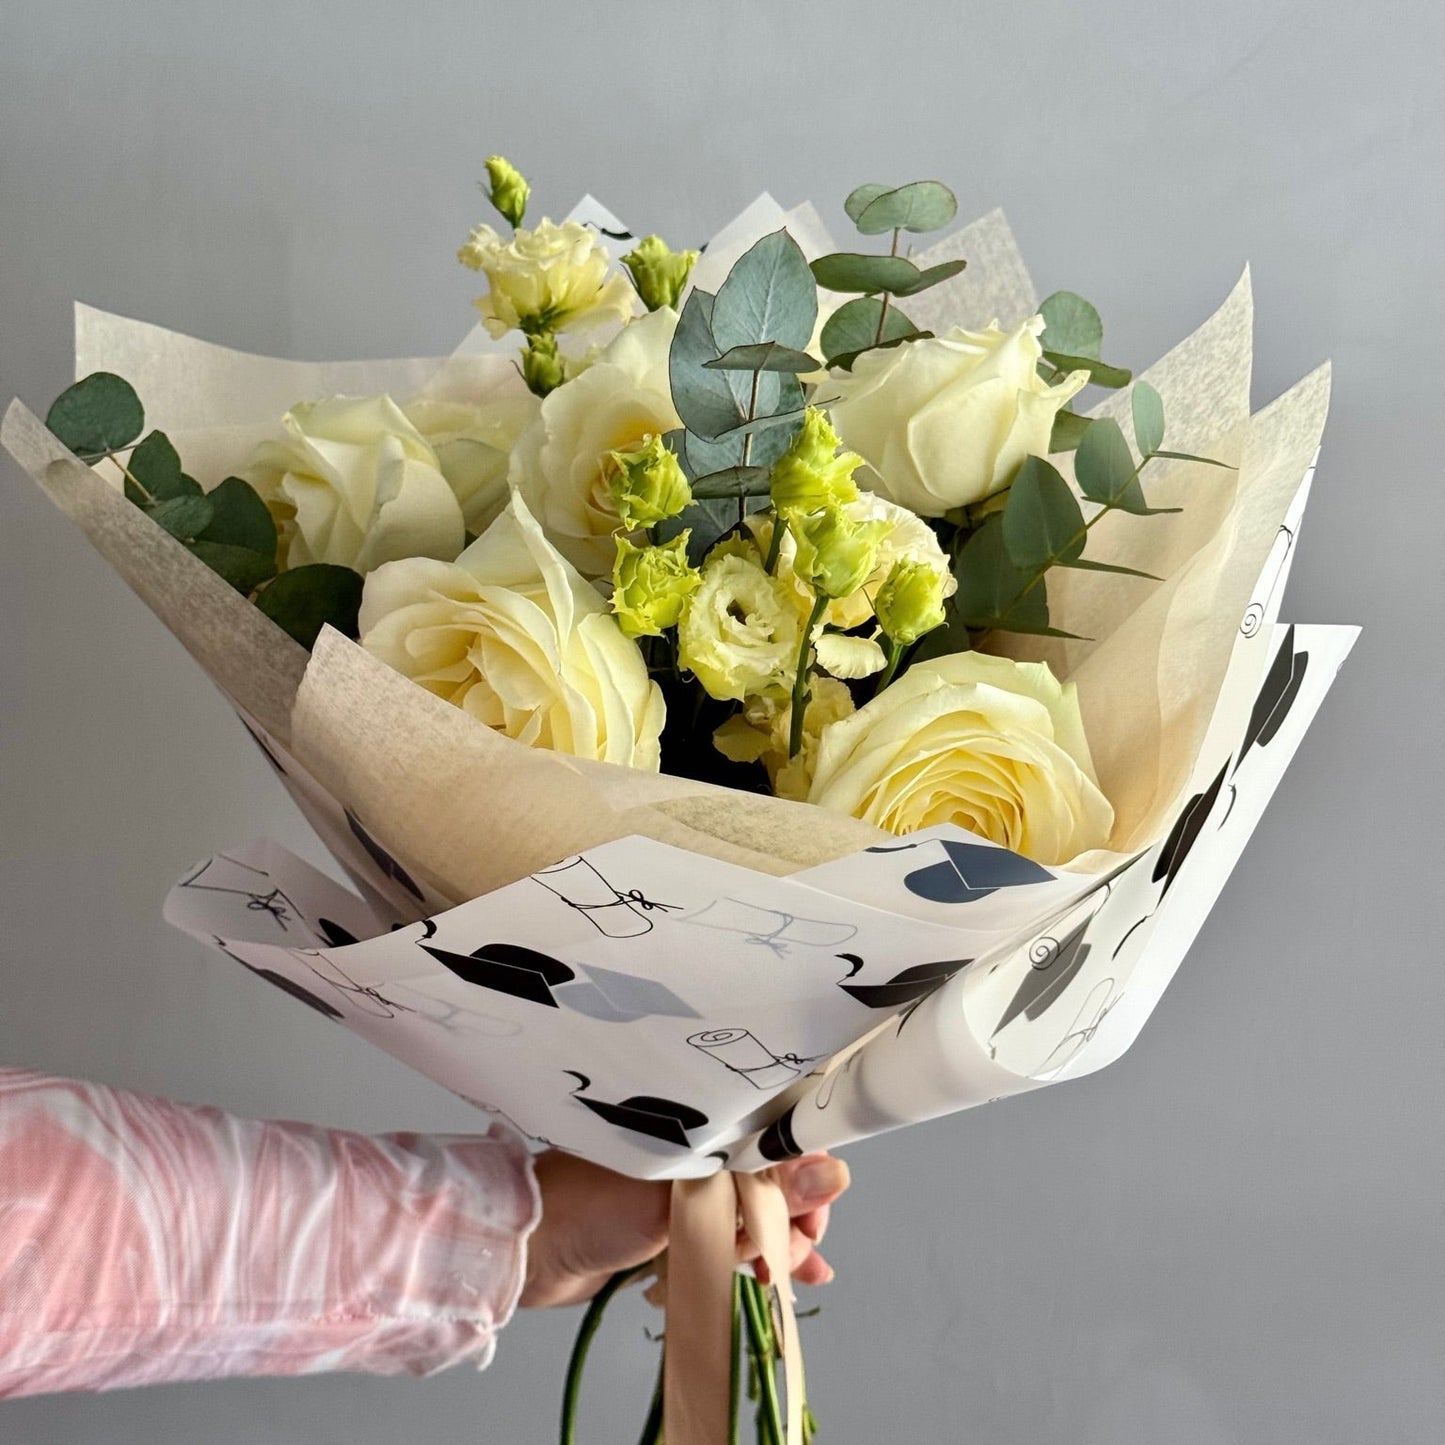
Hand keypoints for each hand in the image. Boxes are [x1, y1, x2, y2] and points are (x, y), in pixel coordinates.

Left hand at [520, 1150, 850, 1308]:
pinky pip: (730, 1240)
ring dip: (778, 1243)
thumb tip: (832, 1174)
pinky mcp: (677, 1228)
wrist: (529, 1249)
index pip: (774, 1134)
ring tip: (786, 1273)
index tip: (818, 1207)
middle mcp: (701, 1150)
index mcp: (702, 1122)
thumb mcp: (686, 1198)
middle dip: (792, 1218)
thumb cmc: (593, 1204)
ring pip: (754, 1215)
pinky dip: (756, 1257)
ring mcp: (688, 1191)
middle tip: (797, 1250)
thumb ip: (759, 1190)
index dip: (807, 1169)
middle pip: (771, 1180)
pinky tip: (783, 1276)